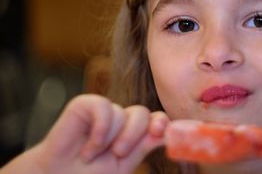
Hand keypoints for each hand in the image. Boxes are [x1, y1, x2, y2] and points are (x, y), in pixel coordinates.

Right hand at [32, 94, 167, 173]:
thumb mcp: (123, 165)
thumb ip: (144, 145)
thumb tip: (167, 132)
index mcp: (135, 134)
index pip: (156, 120)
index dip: (162, 122)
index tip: (160, 132)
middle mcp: (122, 121)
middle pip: (142, 113)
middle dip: (133, 135)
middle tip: (118, 153)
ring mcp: (104, 112)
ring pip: (121, 113)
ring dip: (108, 139)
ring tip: (90, 156)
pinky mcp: (85, 106)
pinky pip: (103, 106)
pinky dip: (99, 128)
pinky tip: (88, 146)